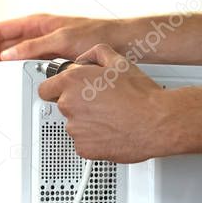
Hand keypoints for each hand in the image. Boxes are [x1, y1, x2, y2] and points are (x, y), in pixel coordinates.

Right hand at [0, 14, 121, 63]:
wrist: (122, 44)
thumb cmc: (98, 35)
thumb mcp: (64, 40)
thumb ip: (35, 47)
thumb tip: (9, 55)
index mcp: (36, 24)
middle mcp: (36, 35)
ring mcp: (41, 48)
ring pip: (8, 55)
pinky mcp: (49, 60)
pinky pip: (22, 66)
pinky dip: (8, 72)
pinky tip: (1, 80)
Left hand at [38, 44, 169, 162]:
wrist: (156, 121)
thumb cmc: (140, 94)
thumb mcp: (118, 61)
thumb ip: (95, 54)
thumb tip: (85, 59)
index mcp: (72, 82)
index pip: (45, 89)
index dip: (56, 89)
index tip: (65, 91)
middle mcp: (69, 105)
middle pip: (62, 106)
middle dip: (77, 104)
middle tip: (100, 103)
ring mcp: (75, 129)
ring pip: (74, 125)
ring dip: (86, 122)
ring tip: (110, 117)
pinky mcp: (84, 148)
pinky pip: (83, 143)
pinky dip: (93, 139)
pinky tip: (111, 130)